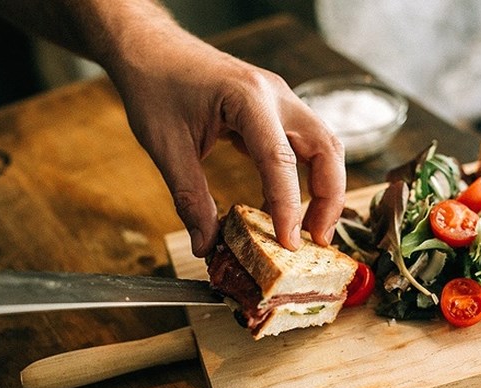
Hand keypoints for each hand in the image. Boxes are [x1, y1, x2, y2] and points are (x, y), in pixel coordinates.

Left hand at [107, 32, 345, 256]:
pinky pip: (305, 145)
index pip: (280, 159)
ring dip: (325, 188)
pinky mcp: (276, 109)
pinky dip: (304, 177)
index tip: (287, 243)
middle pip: (327, 148)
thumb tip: (206, 245)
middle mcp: (276, 95)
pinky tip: (283, 206)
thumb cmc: (155, 86)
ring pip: (325, 145)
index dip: (288, 206)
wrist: (151, 49)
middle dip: (329, 198)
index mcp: (248, 98)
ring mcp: (281, 100)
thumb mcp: (166, 146)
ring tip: (310, 229)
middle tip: (317, 240)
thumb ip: (190, 197)